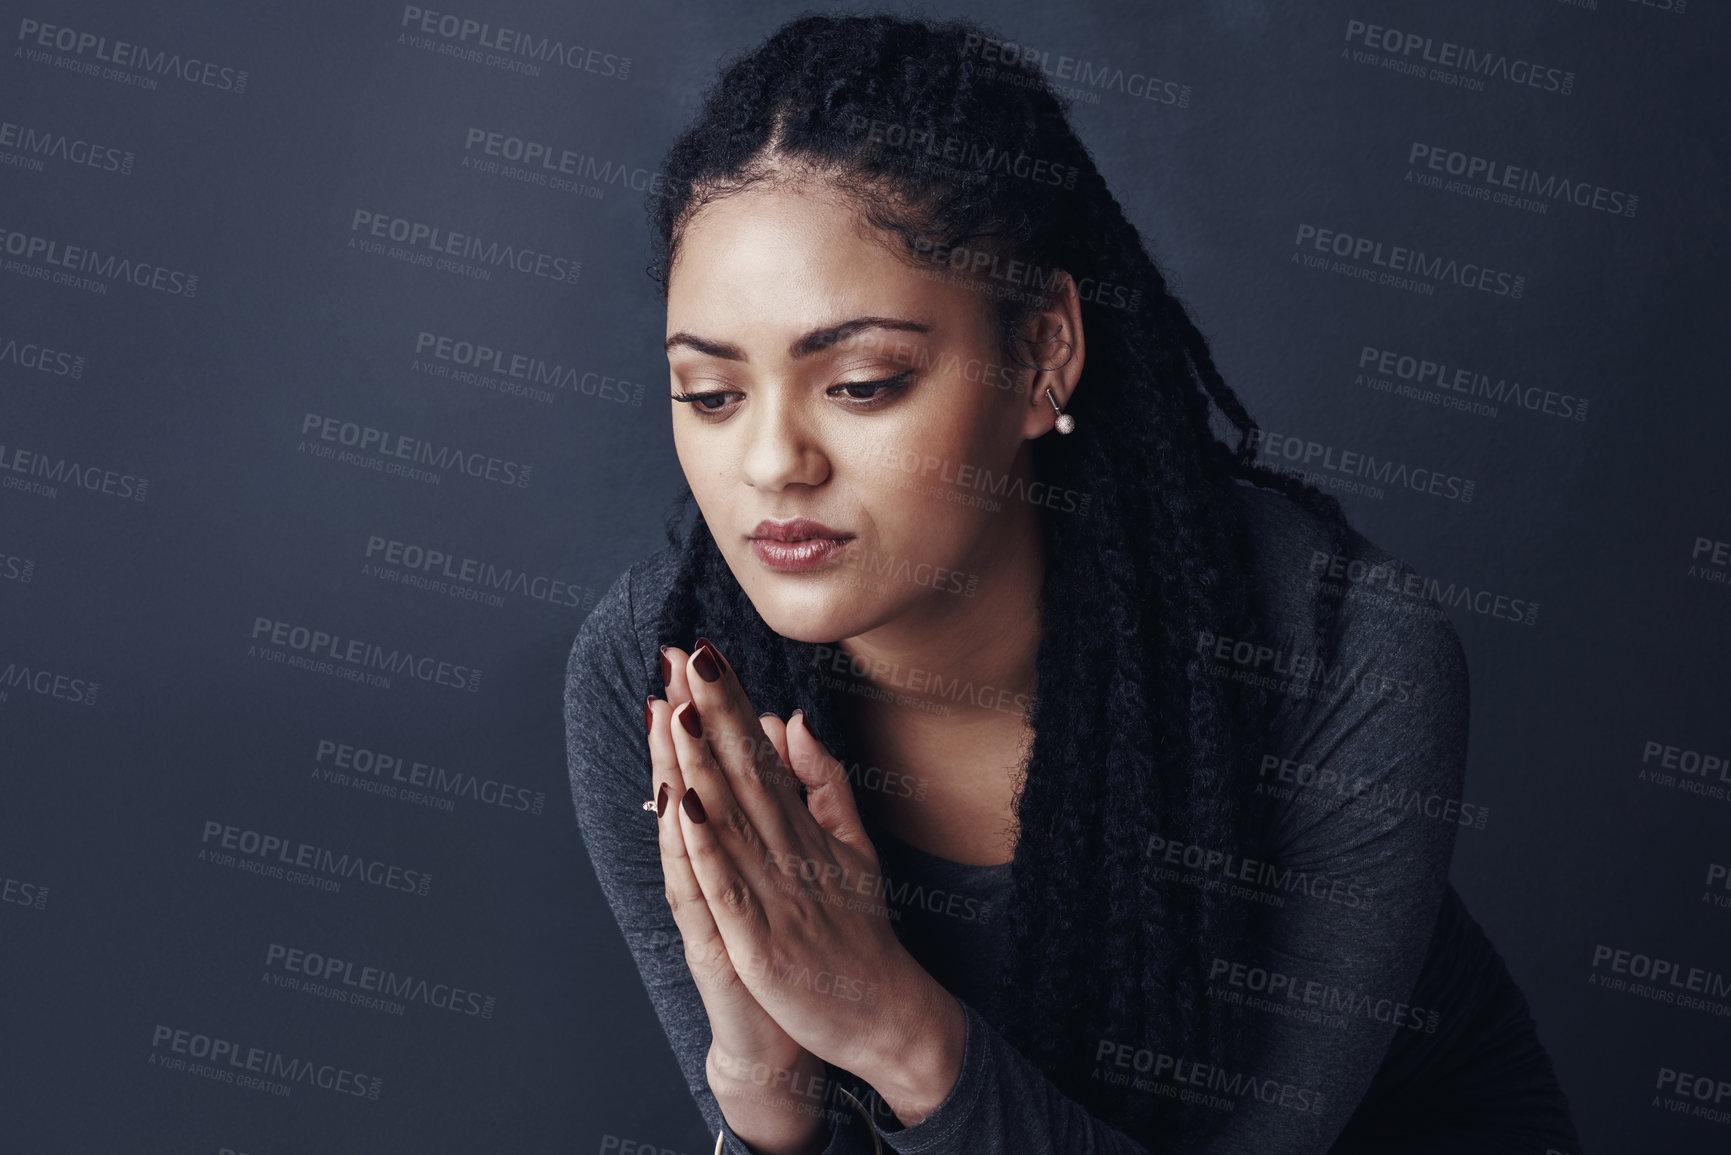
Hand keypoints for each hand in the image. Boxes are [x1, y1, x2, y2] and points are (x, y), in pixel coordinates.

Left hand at [663, 637, 963, 1122]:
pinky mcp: (761, 940)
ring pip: (731, 818)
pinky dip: (706, 845)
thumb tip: (790, 718)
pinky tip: (684, 806)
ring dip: (701, 763)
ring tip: (678, 708)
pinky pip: (727, 886)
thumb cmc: (861, 932)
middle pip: (744, 770)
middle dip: (712, 710)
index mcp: (803, 828)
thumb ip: (823, 781)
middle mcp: (788, 851)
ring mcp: (775, 895)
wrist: (886, 1014)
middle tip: (684, 654)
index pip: (760, 752)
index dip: (730, 702)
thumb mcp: (852, 844)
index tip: (702, 653)